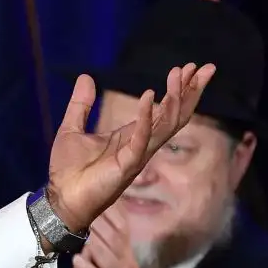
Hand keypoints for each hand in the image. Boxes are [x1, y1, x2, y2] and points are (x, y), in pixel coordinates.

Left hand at [45, 67, 213, 233]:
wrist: (61, 199)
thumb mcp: (72, 128)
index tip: (187, 68)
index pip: (163, 110)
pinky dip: (146, 118)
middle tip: (206, 68)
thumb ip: (81, 104)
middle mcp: (141, 144)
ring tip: (179, 76)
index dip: (178, 90)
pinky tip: (149, 97)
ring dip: (174, 100)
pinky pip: (141, 139)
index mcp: (131, 135)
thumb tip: (86, 76)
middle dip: (191, 92)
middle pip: (175, 115)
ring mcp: (137, 155)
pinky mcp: (127, 165)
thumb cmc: (68, 170)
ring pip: (166, 125)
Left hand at [69, 206, 145, 267]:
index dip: (113, 210)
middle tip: (90, 200)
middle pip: (116, 236)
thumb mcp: (114, 266)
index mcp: (124, 255)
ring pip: (108, 255)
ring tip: (85, 224)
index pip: (121, 227)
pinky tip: (77, 260)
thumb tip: (95, 225)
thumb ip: (106, 247)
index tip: (102, 191)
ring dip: (96, 240)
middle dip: (104, 219)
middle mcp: (124, 263)